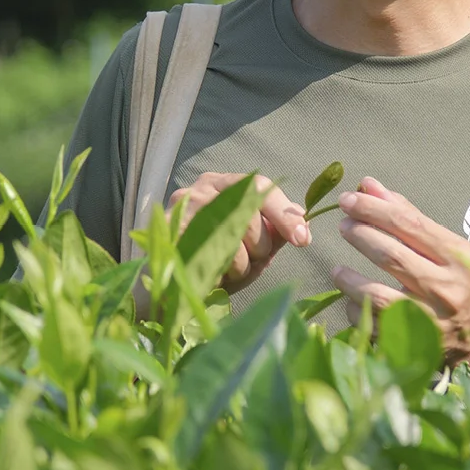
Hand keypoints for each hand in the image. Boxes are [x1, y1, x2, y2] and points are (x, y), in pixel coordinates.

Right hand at [166, 171, 311, 293]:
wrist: (167, 285)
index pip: (261, 186)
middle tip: (249, 264)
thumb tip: (302, 227)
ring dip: (239, 266)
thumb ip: (275, 234)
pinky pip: (212, 255)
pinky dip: (220, 274)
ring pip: (232, 237)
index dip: (284, 214)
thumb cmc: (215, 262)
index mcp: (226, 184)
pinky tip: (214, 277)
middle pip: (250, 214)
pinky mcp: (171, 231)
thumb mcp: (251, 246)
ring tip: (226, 271)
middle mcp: (203, 186)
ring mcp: (184, 206)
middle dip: (260, 249)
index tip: (302, 240)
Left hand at [331, 176, 469, 374]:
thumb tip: (369, 186)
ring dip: (350, 279)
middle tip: (343, 224)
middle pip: (392, 255)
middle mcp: (445, 287)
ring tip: (336, 269)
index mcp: (456, 257)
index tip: (350, 198)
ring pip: (377, 295)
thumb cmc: (459, 284)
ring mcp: (429, 320)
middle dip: (361, 234)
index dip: (375, 209)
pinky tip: (352, 300)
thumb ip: (409, 217)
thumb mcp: (446, 249)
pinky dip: (356, 309)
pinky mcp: (412, 345)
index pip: (410, 224)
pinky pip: (372, 323)